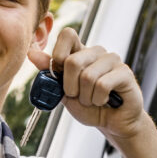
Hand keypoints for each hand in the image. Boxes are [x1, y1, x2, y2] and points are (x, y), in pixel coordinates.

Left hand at [28, 27, 148, 141]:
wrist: (111, 123)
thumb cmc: (88, 106)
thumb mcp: (62, 91)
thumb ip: (49, 72)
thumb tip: (31, 53)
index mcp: (80, 52)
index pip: (67, 34)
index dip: (59, 53)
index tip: (59, 73)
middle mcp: (96, 52)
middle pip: (73, 61)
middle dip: (70, 87)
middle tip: (78, 96)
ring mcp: (112, 60)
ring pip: (87, 76)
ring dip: (85, 97)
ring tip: (92, 100)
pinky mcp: (124, 72)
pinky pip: (102, 85)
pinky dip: (98, 99)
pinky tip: (104, 101)